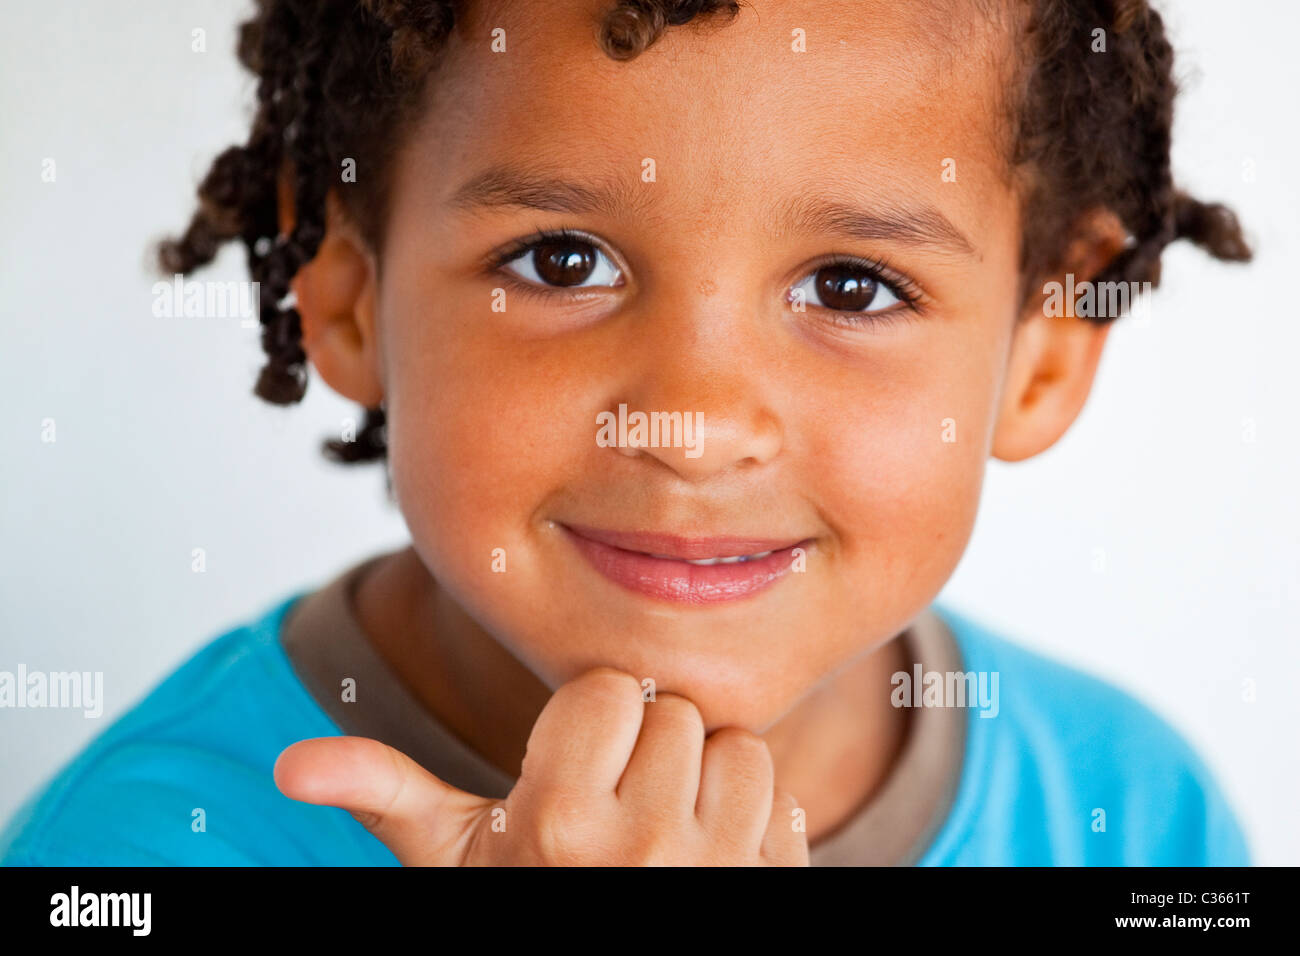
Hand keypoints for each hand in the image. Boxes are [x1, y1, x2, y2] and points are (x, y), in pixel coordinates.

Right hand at [274, 666, 808, 864]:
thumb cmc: (522, 905)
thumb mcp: (453, 861)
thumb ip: (386, 796)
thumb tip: (290, 764)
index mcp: (556, 824)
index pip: (608, 689)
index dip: (589, 724)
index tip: (574, 772)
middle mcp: (643, 849)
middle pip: (672, 714)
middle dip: (646, 749)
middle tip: (617, 805)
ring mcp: (718, 872)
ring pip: (736, 748)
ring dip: (705, 780)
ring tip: (662, 830)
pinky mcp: (775, 886)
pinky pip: (781, 798)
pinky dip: (754, 819)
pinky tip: (708, 856)